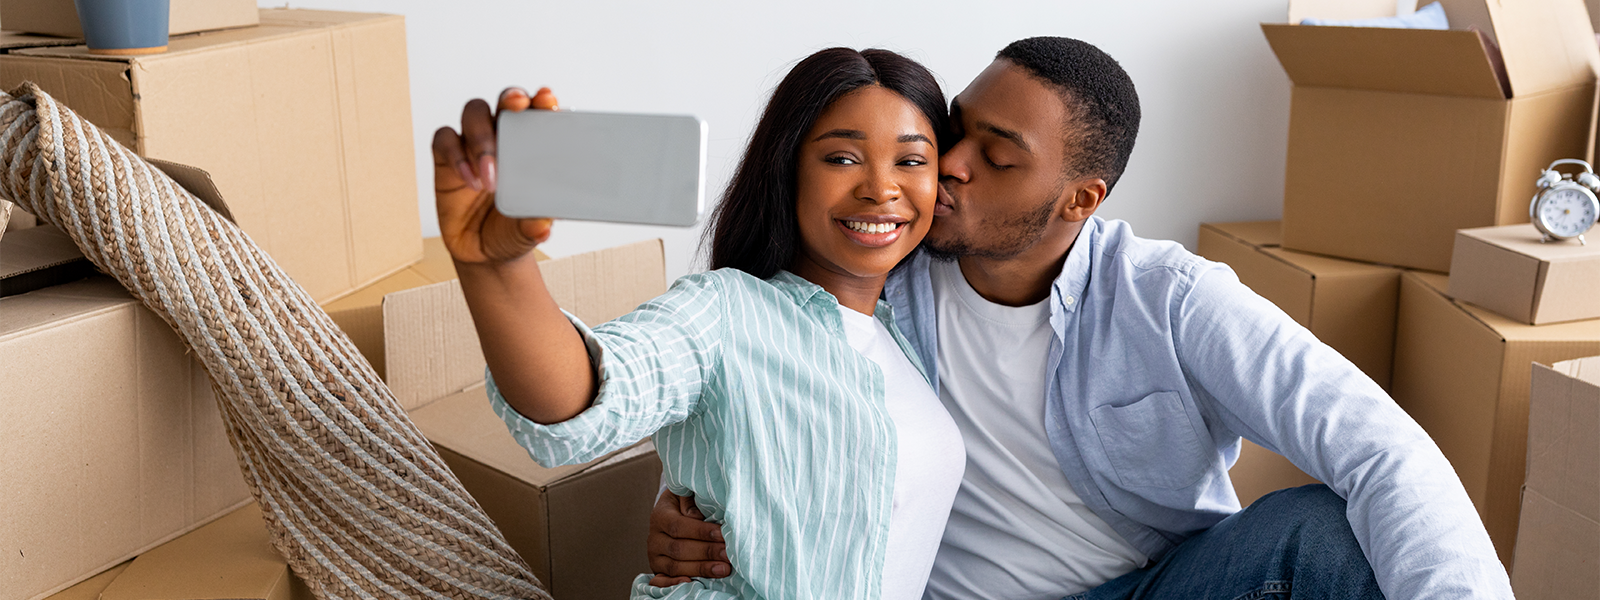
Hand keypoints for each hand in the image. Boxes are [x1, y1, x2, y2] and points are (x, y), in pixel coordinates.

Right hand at [433, 87, 559, 264]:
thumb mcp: (529, 231)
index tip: (548, 100)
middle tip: (517, 106)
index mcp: (533, 146)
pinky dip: (457, 156)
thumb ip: (535, 225)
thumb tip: (543, 225)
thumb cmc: (512, 230)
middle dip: (511, 99)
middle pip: (505, 102)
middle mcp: (504, 138)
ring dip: (482, 136)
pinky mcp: (447, 157)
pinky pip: (445, 140)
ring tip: (491, 174)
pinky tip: (471, 181)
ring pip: (474, 113)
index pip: (538, 114)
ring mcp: (473, 144)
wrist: (484, 253)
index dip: (542, 102)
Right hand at [646, 490, 730, 585]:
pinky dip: (675, 583)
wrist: (673, 514)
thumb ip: (690, 500)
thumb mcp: (686, 494)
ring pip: (675, 566)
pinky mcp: (658, 570)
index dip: (701, 532)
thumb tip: (696, 516)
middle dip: (706, 552)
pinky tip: (693, 583)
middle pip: (678, 549)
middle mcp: (654, 538)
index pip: (679, 526)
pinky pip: (662, 581)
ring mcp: (655, 556)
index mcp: (660, 516)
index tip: (722, 534)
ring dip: (701, 569)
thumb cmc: (686, 503)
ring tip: (723, 569)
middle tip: (728, 554)